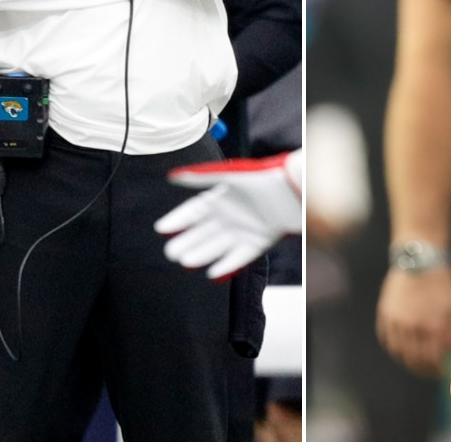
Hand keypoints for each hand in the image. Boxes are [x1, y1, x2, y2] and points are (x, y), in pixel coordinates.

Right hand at [154, 152, 301, 279]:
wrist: (290, 188)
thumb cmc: (257, 178)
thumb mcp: (225, 176)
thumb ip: (199, 177)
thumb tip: (171, 176)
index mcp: (220, 199)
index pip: (193, 212)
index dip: (178, 220)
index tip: (161, 228)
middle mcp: (230, 216)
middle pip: (202, 232)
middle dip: (186, 241)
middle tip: (169, 253)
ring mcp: (243, 230)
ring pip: (218, 246)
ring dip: (202, 254)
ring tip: (185, 262)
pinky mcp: (259, 243)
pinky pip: (240, 256)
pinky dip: (227, 264)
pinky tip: (213, 273)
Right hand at [377, 264, 450, 376]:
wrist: (419, 260)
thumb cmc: (441, 284)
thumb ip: (450, 333)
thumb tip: (449, 353)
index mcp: (431, 327)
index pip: (431, 361)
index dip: (436, 369)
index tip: (441, 370)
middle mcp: (412, 327)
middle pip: (414, 361)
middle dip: (424, 369)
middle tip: (431, 370)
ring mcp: (396, 321)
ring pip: (399, 353)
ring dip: (408, 362)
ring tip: (418, 363)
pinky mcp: (385, 314)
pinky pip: (387, 339)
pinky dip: (395, 347)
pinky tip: (404, 349)